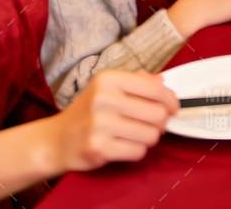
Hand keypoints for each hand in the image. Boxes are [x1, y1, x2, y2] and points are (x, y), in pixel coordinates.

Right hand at [47, 70, 175, 171]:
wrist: (57, 139)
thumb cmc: (88, 111)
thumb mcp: (108, 88)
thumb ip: (137, 81)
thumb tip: (164, 80)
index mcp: (109, 79)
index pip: (155, 88)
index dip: (170, 100)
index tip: (172, 108)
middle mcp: (104, 99)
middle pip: (157, 114)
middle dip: (160, 122)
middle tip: (153, 125)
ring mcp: (100, 125)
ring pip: (151, 134)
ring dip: (149, 138)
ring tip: (136, 135)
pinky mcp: (99, 148)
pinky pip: (138, 151)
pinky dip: (136, 151)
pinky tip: (124, 146)